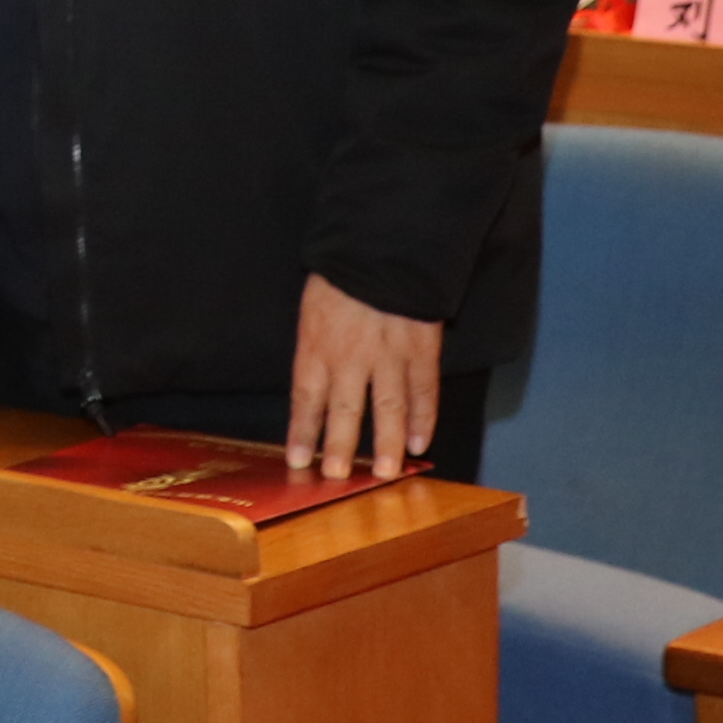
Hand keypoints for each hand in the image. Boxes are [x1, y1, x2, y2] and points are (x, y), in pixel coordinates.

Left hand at [287, 276, 439, 482]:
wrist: (382, 245)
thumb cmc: (341, 277)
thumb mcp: (312, 310)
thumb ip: (315, 351)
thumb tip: (315, 394)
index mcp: (317, 344)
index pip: (306, 397)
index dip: (303, 431)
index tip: (298, 460)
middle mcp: (351, 355)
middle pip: (345, 409)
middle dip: (341, 447)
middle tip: (338, 477)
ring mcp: (389, 353)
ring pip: (388, 407)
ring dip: (388, 443)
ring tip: (388, 472)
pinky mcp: (421, 347)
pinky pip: (423, 389)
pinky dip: (425, 417)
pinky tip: (422, 442)